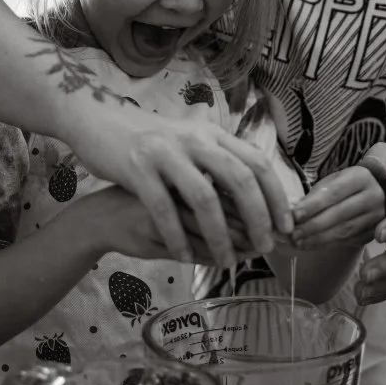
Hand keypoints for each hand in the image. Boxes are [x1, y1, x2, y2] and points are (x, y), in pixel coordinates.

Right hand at [64, 107, 295, 267]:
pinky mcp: (138, 168)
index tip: (286, 224)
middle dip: (257, 216)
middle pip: (238, 178)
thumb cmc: (151, 142)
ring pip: (203, 197)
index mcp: (213, 134)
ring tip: (226, 262)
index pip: (257, 162)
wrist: (99, 122)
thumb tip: (256, 192)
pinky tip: (184, 258)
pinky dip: (176, 236)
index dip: (275, 194)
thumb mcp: (192, 142)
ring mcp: (166, 152)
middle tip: (265, 247)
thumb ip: (219, 162)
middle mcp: (195, 139)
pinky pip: (163, 208)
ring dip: (219, 234)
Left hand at [289, 166, 385, 249]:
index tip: (294, 216)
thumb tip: (292, 215)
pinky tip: (310, 245)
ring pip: (343, 230)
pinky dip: (325, 244)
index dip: (313, 205)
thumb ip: (314, 197)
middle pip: (340, 213)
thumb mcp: (330, 183)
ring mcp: (376, 217)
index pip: (334, 193)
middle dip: (313, 225)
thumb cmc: (342, 187)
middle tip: (293, 234)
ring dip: (317, 238)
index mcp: (361, 177)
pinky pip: (347, 241)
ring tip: (297, 241)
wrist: (365, 197)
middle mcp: (374, 196)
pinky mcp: (372, 233)